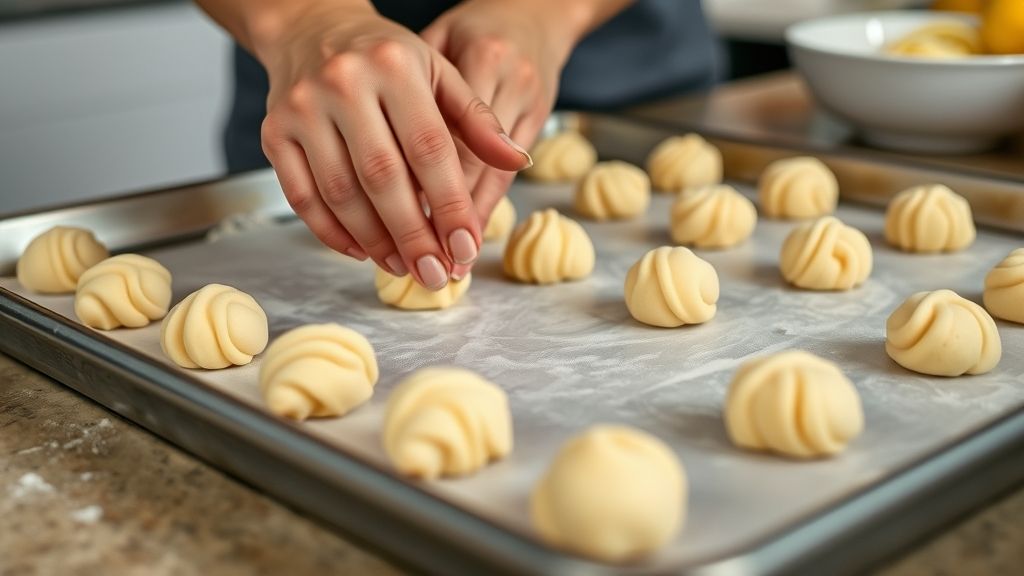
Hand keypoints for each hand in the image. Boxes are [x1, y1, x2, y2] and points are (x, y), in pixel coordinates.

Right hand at [252, 1, 531, 288]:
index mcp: (394, 66)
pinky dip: (331, 232)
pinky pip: (302, 197)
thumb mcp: (440, 73)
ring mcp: (302, 109)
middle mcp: (343, 84)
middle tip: (435, 274)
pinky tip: (361, 251)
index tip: (466, 247)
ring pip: (341, 193)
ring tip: (403, 266)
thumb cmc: (387, 57)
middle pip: (383, 177)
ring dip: (375, 241)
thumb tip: (516, 161)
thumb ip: (477, 120)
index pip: (429, 148)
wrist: (312, 28)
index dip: (450, 204)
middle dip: (413, 235)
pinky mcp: (273, 133)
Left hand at [422, 0, 580, 276]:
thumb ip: (412, 94)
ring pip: (493, 174)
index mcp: (475, 56)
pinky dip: (486, 204)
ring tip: (447, 257)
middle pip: (469, 163)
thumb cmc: (468, 32)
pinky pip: (508, 171)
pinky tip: (468, 231)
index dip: (420, 184)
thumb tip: (379, 154)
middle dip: (443, 215)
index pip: (441, 137)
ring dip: (468, 220)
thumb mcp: (436, 47)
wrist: (532, 11)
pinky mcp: (542, 113)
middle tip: (422, 257)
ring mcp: (530, 97)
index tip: (395, 222)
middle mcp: (507, 76)